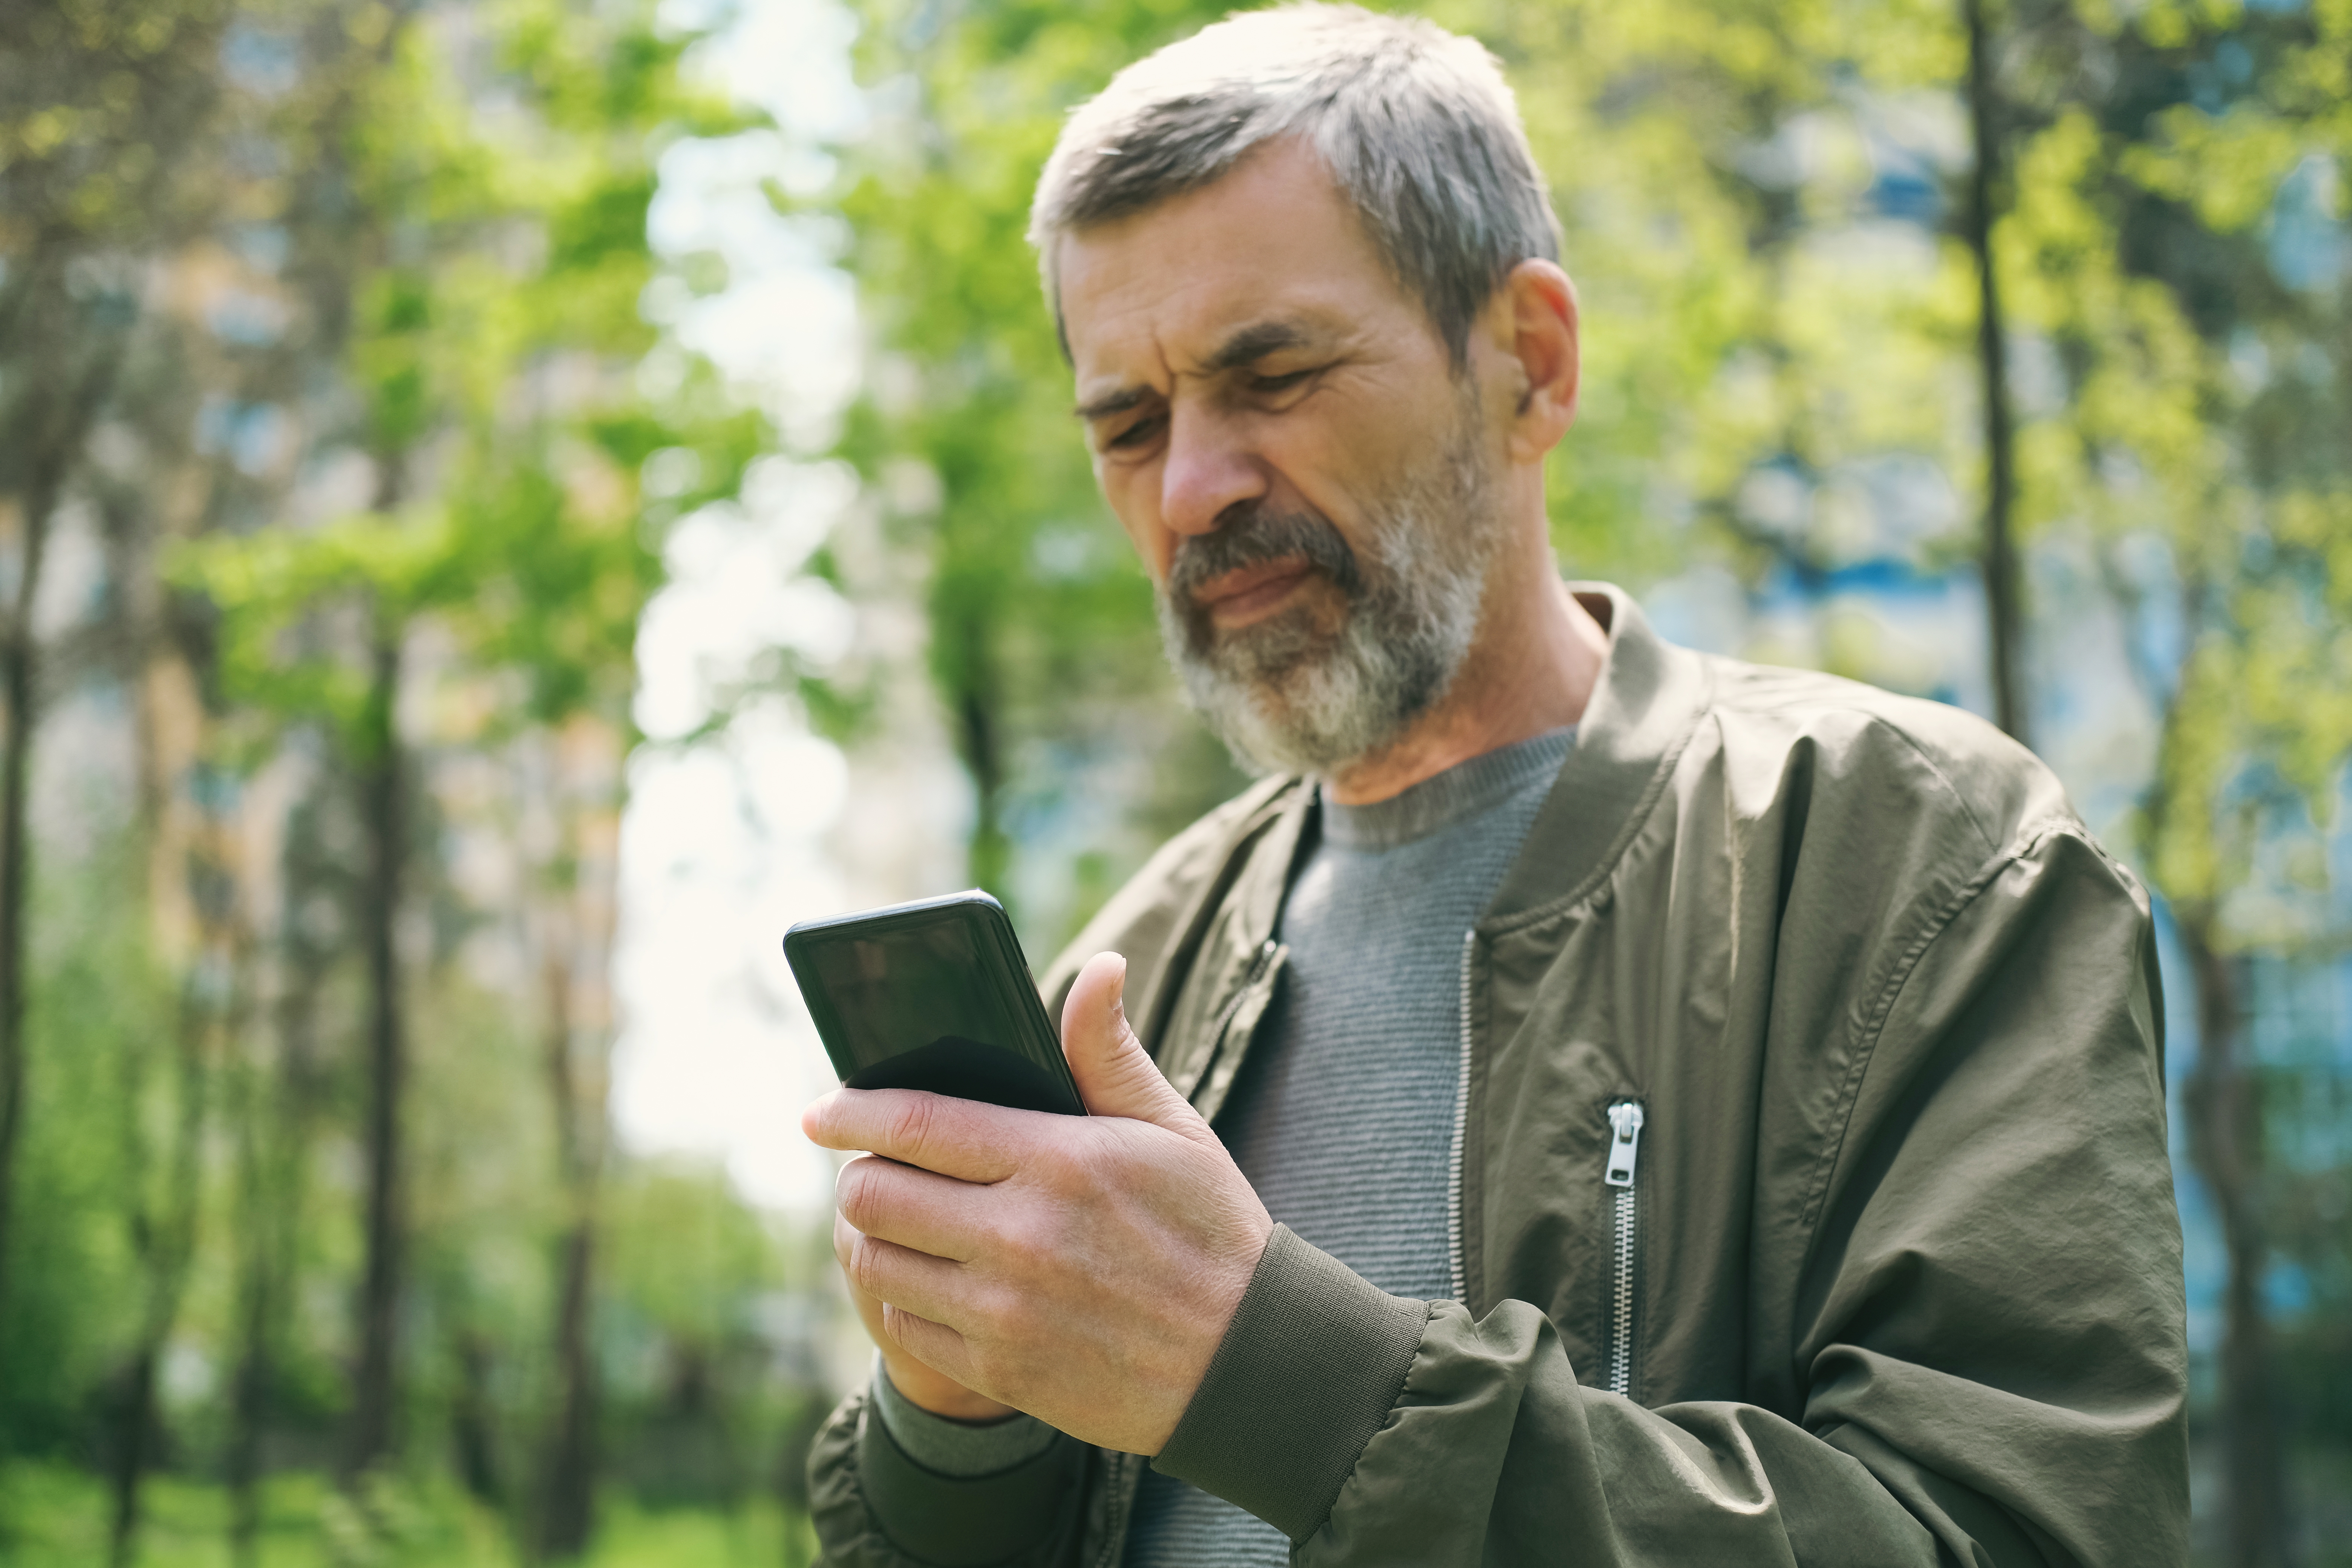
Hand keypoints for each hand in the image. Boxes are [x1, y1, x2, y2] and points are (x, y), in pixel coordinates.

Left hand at [802, 951, 1272, 1454]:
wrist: (1248, 1363)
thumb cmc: (1211, 1232)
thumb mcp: (1174, 1130)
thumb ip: (1110, 1052)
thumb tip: (1099, 965)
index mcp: (1060, 1160)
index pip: (918, 1122)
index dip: (853, 1110)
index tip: (820, 1110)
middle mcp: (1022, 1235)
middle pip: (876, 1194)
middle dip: (861, 1174)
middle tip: (874, 1168)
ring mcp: (1006, 1310)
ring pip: (876, 1262)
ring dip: (871, 1237)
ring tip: (891, 1223)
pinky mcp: (1002, 1369)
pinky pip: (902, 1329)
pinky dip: (897, 1299)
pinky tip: (922, 1280)